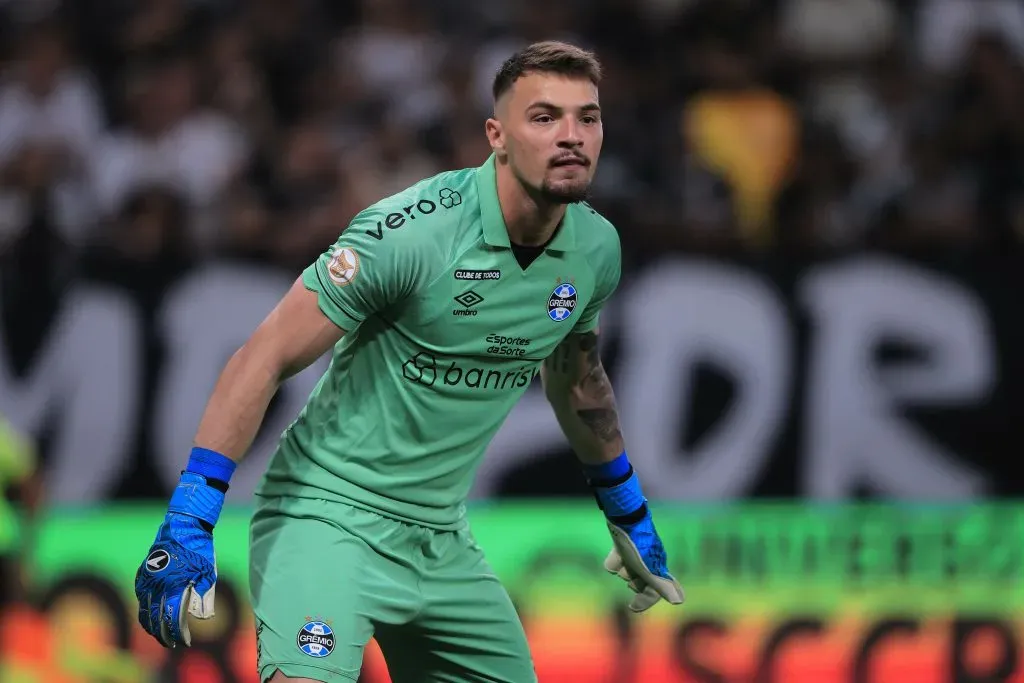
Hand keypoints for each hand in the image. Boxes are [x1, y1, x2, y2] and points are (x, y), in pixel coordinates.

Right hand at [135, 511, 217, 647]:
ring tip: (160, 635)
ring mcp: (147, 579)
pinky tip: (151, 616)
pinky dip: (145, 610)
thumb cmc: (199, 549)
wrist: (183, 526)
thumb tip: (203, 617)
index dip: (178, 633)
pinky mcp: (142, 574)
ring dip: (151, 625)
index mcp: (174, 586)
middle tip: (171, 643)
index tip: (184, 642)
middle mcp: (157, 585)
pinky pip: (140, 597)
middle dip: (163, 634)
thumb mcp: (208, 574)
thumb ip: (204, 597)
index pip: (172, 618)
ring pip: (144, 610)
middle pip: (155, 619)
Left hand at [604, 514, 683, 612]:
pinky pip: (615, 562)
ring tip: (623, 558)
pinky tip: (614, 554)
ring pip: (625, 572)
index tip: (632, 606)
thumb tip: (679, 601)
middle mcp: (647, 563)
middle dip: (632, 581)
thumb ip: (661, 586)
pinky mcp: (622, 546)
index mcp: (657, 568)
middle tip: (630, 577)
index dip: (646, 600)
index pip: (656, 591)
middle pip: (638, 583)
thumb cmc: (639, 545)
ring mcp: (634, 555)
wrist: (625, 517)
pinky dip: (613, 561)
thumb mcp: (649, 568)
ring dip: (622, 569)